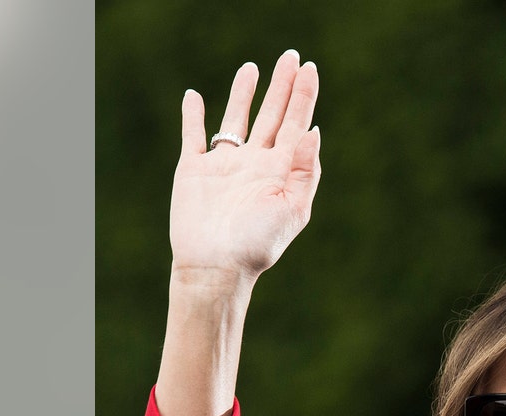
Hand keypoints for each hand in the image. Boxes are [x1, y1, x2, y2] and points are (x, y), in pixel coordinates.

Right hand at [171, 51, 321, 280]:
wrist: (216, 268)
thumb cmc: (257, 245)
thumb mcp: (292, 210)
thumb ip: (305, 170)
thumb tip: (313, 130)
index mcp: (280, 171)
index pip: (295, 124)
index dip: (303, 95)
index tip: (308, 68)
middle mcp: (254, 164)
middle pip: (271, 115)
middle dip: (281, 87)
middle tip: (290, 56)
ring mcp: (224, 166)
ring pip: (235, 120)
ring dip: (243, 94)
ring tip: (252, 68)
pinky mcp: (194, 170)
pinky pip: (193, 136)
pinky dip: (193, 116)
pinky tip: (194, 97)